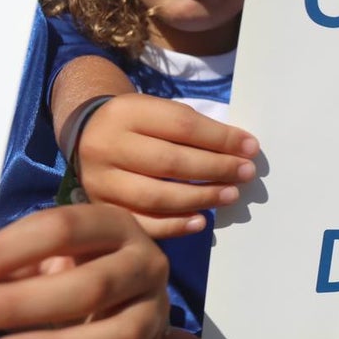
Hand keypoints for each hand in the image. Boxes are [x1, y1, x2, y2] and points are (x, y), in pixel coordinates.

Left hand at [0, 205, 169, 338]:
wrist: (126, 282)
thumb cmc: (73, 262)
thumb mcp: (44, 250)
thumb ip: (8, 263)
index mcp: (116, 226)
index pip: (63, 229)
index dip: (7, 250)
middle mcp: (145, 265)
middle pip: (90, 285)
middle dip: (19, 302)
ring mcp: (154, 313)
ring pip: (117, 335)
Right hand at [75, 93, 259, 237]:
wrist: (87, 137)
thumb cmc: (138, 125)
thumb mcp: (159, 112)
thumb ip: (195, 129)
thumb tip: (242, 150)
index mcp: (126, 113)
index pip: (182, 125)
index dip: (221, 138)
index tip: (251, 148)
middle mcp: (106, 146)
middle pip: (170, 162)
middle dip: (216, 169)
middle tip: (245, 173)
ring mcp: (99, 181)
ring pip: (156, 197)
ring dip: (201, 198)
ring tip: (231, 195)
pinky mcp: (99, 209)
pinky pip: (141, 224)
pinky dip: (174, 226)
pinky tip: (201, 221)